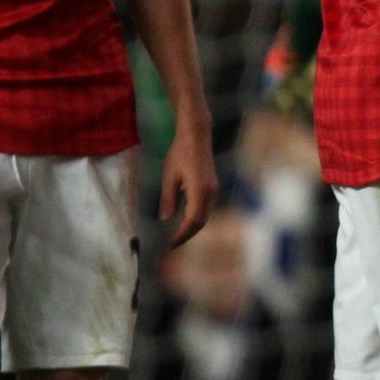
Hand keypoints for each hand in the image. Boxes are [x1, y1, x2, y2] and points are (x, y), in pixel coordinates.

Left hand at [161, 125, 219, 246]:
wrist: (197, 136)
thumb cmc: (180, 153)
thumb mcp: (169, 176)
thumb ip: (168, 199)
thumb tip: (165, 219)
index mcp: (200, 191)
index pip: (193, 221)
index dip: (182, 234)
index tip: (171, 244)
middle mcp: (211, 193)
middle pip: (201, 221)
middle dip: (188, 234)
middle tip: (173, 243)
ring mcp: (214, 190)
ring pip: (205, 215)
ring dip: (192, 227)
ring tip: (178, 234)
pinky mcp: (213, 186)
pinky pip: (206, 208)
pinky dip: (196, 217)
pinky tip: (185, 219)